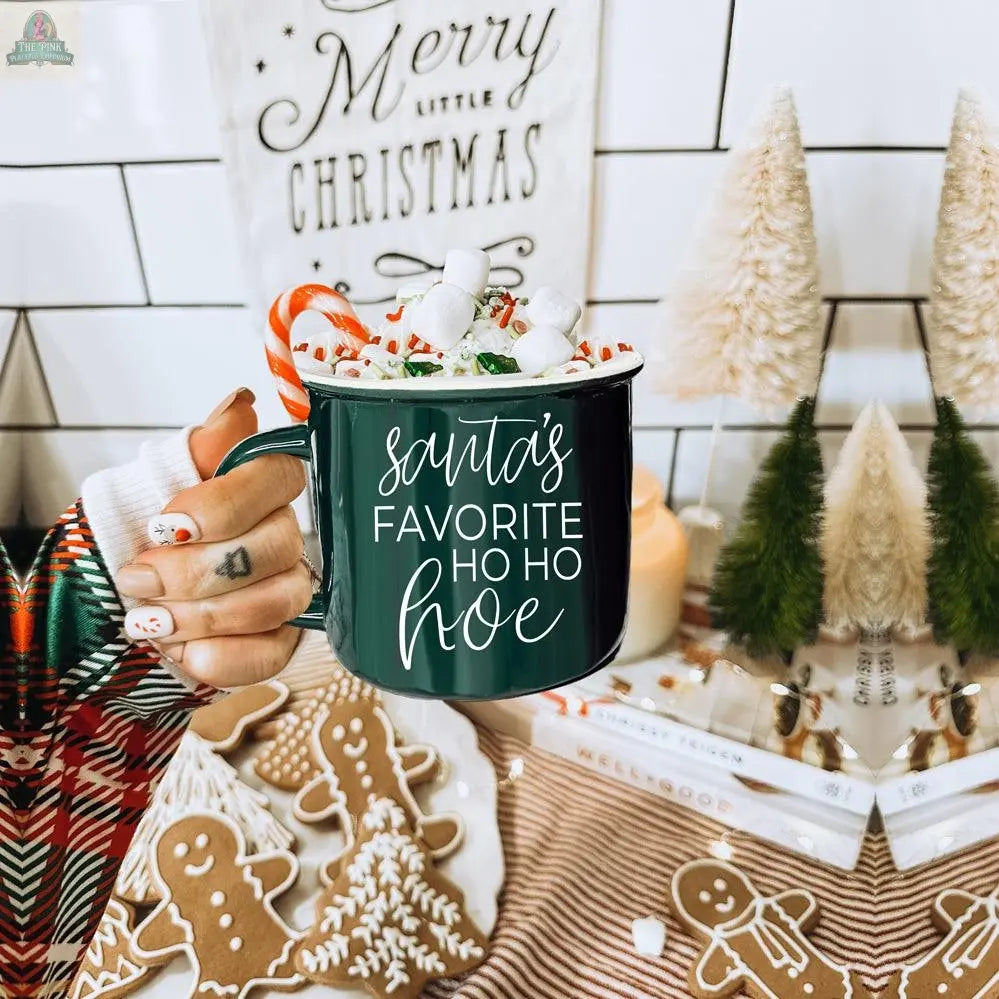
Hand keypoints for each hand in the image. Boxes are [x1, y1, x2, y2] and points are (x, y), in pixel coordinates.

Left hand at [115, 388, 311, 686]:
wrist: (111, 606)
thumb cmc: (135, 541)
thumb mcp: (148, 485)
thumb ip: (200, 449)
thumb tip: (240, 405)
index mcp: (258, 488)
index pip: (278, 478)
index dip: (224, 505)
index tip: (165, 524)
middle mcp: (282, 536)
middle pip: (275, 547)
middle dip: (195, 571)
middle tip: (139, 578)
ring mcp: (286, 590)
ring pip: (275, 602)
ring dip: (200, 616)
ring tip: (148, 621)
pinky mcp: (279, 641)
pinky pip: (272, 655)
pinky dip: (218, 658)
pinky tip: (181, 652)